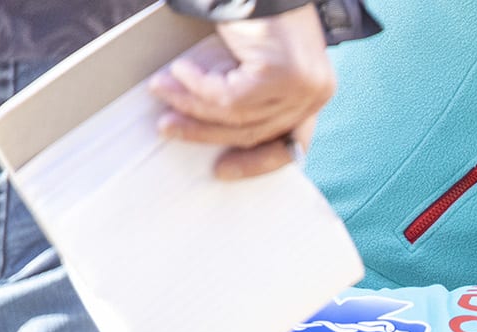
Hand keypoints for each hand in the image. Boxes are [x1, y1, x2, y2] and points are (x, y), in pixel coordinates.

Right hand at [149, 5, 334, 179]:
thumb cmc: (253, 15)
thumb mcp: (253, 64)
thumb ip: (249, 96)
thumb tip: (209, 127)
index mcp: (312, 97)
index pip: (290, 147)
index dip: (254, 163)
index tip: (221, 171)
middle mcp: (314, 96)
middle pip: (255, 133)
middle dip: (204, 133)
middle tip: (167, 127)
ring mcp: (303, 87)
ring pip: (237, 116)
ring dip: (191, 104)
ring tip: (162, 89)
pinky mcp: (284, 75)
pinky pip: (229, 97)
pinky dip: (198, 86)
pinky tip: (180, 70)